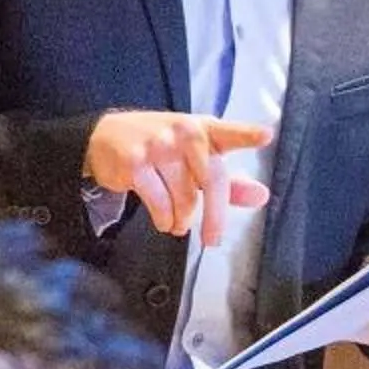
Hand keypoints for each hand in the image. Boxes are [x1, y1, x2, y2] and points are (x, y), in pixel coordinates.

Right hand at [84, 112, 272, 247]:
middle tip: (212, 239)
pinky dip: (164, 219)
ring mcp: (157, 146)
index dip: (247, 135)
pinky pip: (160, 204)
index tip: (265, 136)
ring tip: (178, 223)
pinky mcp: (135, 163)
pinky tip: (163, 220)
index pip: (228, 132)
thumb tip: (260, 196)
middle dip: (214, 217)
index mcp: (202, 128)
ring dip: (182, 219)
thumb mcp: (193, 157)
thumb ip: (228, 180)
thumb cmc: (158, 148)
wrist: (102, 137)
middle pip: (212, 180)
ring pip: (184, 198)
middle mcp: (182, 132)